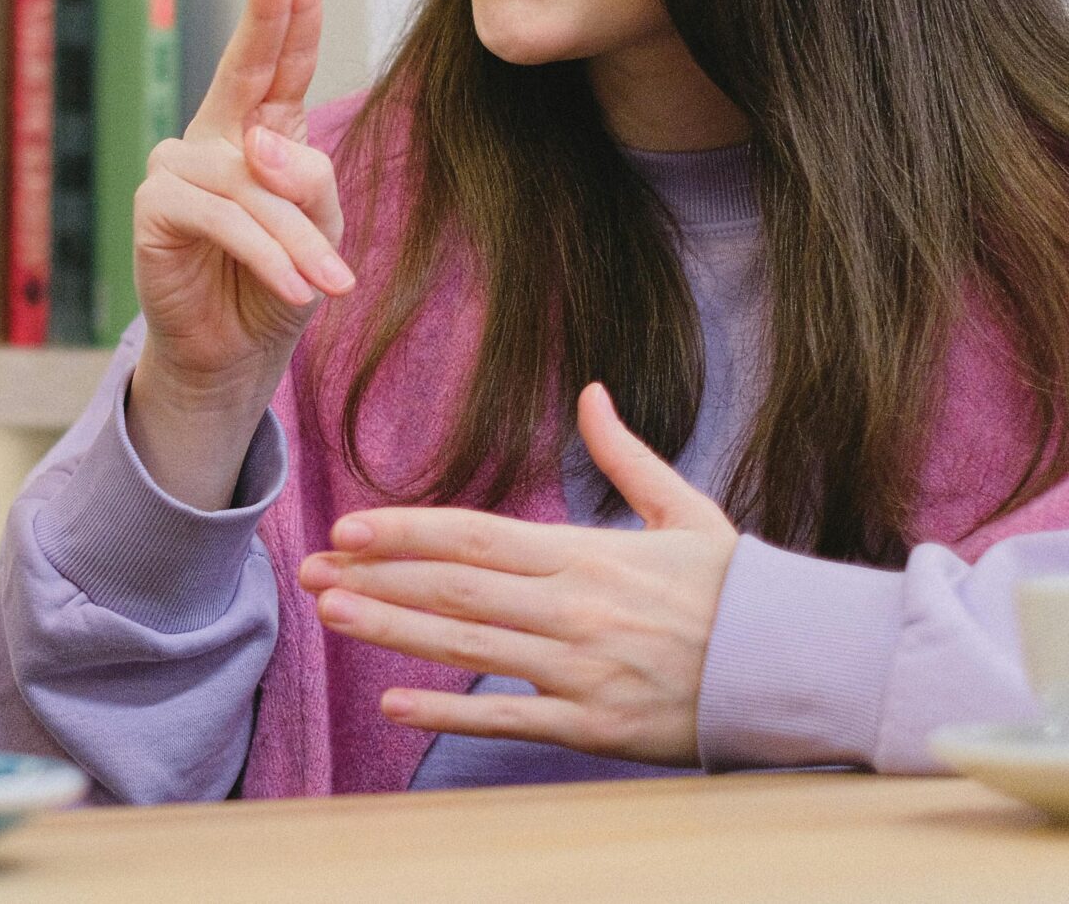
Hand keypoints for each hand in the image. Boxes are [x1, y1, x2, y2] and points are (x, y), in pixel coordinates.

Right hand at [126, 0, 351, 506]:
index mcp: (259, 131)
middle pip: (244, 67)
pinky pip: (224, 218)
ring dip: (299, 239)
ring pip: (254, 182)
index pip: (278, 62)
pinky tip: (297, 288)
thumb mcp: (319, 232)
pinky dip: (267, 254)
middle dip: (267, 11)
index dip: (288, 9)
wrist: (232, 356)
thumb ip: (309, 183)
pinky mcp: (156, 210)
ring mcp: (179, 169)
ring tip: (333, 286)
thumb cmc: (278, 286)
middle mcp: (216, 138)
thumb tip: (262, 144)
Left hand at [296, 384, 740, 766]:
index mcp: (590, 554)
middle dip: (376, 576)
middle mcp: (577, 608)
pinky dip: (449, 713)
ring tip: (331, 613)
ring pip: (469, 646)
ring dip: (393, 629)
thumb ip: (624, 455)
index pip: (476, 534)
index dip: (406, 530)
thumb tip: (590, 392)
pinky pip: (511, 718)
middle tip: (310, 571)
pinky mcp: (599, 727)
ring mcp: (585, 670)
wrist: (810, 667)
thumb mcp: (687, 509)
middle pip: (455, 587)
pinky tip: (393, 702)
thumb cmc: (742, 588)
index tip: (348, 526)